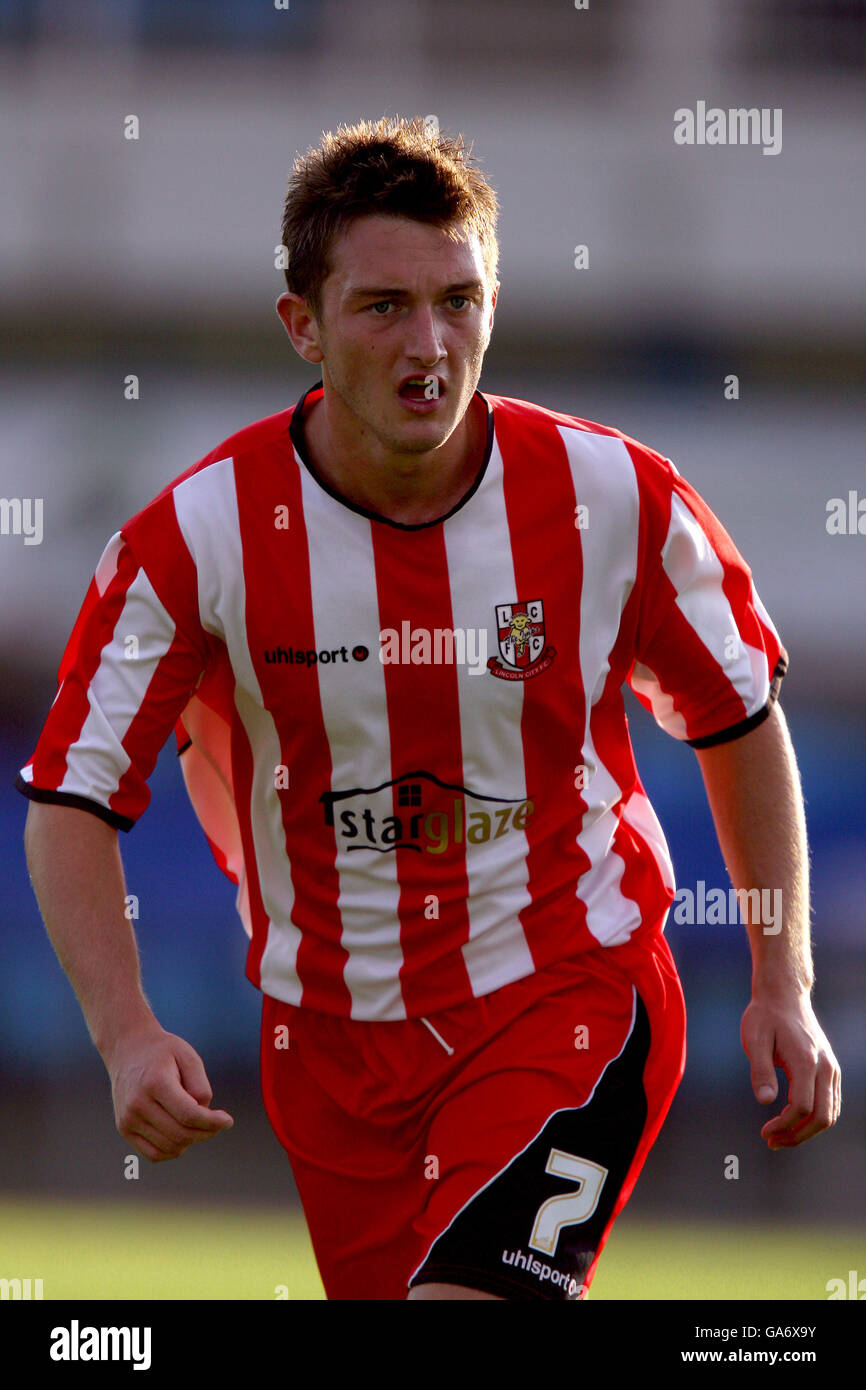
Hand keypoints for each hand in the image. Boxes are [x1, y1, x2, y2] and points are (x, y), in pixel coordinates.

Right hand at [106, 1024, 233, 1162]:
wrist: (128, 1050)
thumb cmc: (164, 1052)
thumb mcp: (188, 1057)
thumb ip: (200, 1086)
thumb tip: (204, 1116)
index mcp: (155, 1083)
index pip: (188, 1115)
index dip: (212, 1122)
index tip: (228, 1121)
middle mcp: (137, 1104)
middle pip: (180, 1134)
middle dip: (206, 1132)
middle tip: (217, 1122)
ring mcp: (128, 1119)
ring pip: (169, 1148)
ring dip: (191, 1141)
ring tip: (199, 1123)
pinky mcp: (124, 1129)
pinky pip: (154, 1154)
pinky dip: (173, 1150)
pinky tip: (183, 1134)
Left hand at [741, 991, 840, 1147]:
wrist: (784, 995)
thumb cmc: (765, 1016)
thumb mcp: (754, 1039)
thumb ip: (760, 1070)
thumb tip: (764, 1101)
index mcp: (806, 1060)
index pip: (801, 1106)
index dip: (783, 1125)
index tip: (764, 1132)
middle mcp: (825, 1067)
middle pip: (822, 1116)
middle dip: (797, 1135)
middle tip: (772, 1141)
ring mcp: (832, 1068)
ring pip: (830, 1113)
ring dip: (807, 1131)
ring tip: (780, 1136)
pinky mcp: (831, 1070)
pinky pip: (831, 1103)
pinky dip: (816, 1119)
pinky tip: (794, 1121)